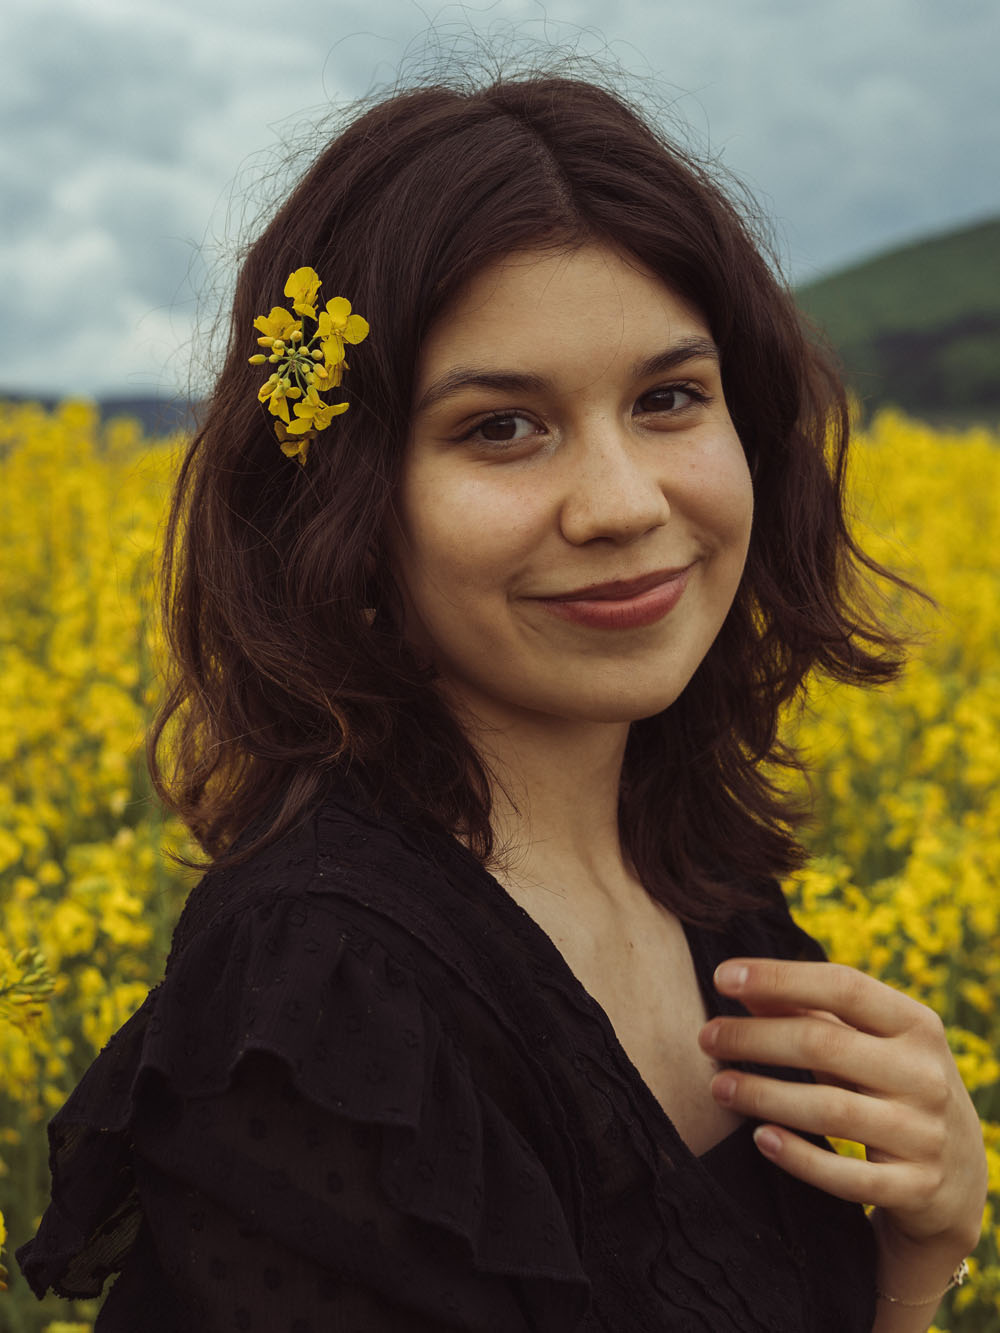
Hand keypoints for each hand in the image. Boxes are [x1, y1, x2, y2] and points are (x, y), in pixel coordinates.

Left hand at [698, 959, 986, 1255]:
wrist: (958, 1178)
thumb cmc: (895, 1088)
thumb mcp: (870, 1044)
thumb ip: (812, 1013)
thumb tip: (742, 983)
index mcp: (916, 1025)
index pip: (843, 986)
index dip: (779, 978)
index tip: (722, 976)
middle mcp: (925, 1074)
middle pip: (825, 1045)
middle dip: (755, 1038)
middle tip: (706, 1036)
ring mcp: (924, 1134)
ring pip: (829, 1110)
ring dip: (763, 1095)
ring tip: (718, 1086)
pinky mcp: (915, 1188)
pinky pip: (847, 1175)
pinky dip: (799, 1157)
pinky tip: (760, 1138)